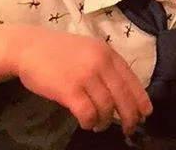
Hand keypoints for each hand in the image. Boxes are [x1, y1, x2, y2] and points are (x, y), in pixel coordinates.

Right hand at [11, 26, 151, 133]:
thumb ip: (104, 66)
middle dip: (129, 116)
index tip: (146, 113)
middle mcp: (100, 63)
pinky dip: (90, 122)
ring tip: (100, 124)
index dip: (141, 99)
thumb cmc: (59, 51)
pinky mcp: (69, 90)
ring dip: (106, 121)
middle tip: (129, 128)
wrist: (30, 47)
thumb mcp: (89, 50)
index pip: (131, 79)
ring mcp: (85, 76)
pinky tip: (86, 123)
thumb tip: (121, 92)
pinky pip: (88, 113)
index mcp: (107, 52)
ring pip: (106, 107)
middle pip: (123, 96)